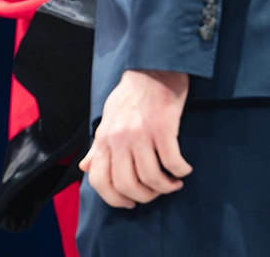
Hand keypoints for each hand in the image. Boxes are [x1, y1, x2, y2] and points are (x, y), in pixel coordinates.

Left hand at [79, 69, 191, 208]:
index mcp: (104, 138)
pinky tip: (184, 169)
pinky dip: (181, 171)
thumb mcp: (108, 118)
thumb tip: (85, 167)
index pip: (98, 179)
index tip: (130, 202)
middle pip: (127, 184)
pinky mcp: (163, 128)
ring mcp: (140, 134)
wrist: (153, 67)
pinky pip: (172, 162)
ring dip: (166, 187)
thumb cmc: (131, 93)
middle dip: (144, 197)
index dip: (114, 198)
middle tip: (156, 193)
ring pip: (151, 178)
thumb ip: (98, 146)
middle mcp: (119, 138)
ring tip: (173, 182)